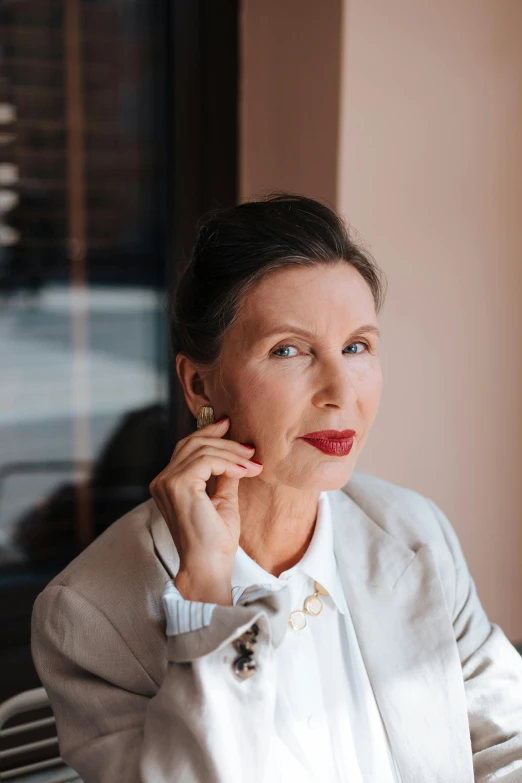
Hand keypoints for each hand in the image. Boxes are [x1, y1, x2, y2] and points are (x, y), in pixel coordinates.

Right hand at [149, 417, 261, 602]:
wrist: (209, 567)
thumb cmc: (215, 541)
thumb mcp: (223, 501)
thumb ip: (224, 477)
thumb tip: (237, 456)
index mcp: (168, 484)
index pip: (187, 448)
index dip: (210, 434)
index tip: (232, 430)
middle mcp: (162, 481)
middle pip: (192, 443)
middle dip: (223, 439)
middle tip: (248, 445)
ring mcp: (167, 482)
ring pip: (202, 449)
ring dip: (232, 453)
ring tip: (253, 463)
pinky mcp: (178, 485)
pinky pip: (207, 460)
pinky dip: (229, 463)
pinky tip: (245, 472)